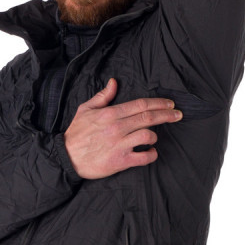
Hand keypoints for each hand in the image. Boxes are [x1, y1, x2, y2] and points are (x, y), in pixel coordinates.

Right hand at [64, 79, 182, 179]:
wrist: (66, 157)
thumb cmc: (76, 134)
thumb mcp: (85, 109)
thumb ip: (102, 96)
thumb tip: (114, 82)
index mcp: (110, 113)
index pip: (140, 105)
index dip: (159, 103)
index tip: (170, 104)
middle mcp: (117, 127)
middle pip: (149, 118)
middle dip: (167, 115)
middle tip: (178, 115)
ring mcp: (119, 144)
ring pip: (148, 136)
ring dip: (155, 137)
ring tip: (153, 138)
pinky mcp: (120, 161)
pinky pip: (144, 157)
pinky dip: (151, 154)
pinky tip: (150, 152)